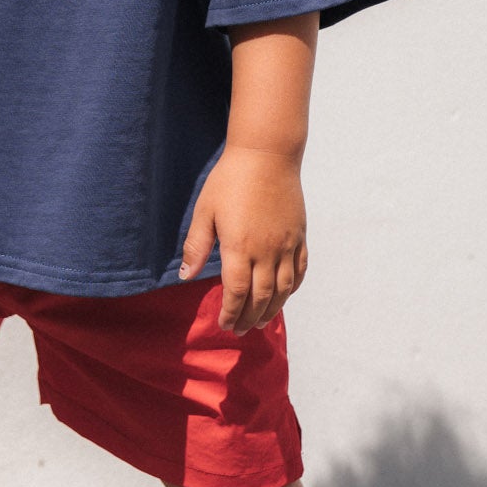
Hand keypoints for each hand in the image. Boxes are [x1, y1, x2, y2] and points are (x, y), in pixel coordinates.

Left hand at [178, 145, 307, 334]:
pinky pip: (299, 270)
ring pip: (283, 288)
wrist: (266, 155)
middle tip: (241, 330)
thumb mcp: (205, 212)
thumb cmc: (230, 181)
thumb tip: (186, 276)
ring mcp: (286, 244)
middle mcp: (267, 251)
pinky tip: (284, 295)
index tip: (225, 324)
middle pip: (261, 297)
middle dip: (250, 318)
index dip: (231, 312)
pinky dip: (293, 288)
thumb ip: (197, 246)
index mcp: (240, 247)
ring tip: (261, 322)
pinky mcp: (299, 235)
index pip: (236, 292)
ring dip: (272, 309)